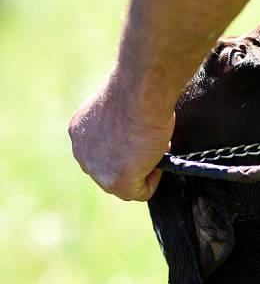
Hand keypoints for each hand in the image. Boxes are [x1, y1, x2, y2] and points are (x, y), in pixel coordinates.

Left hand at [68, 70, 174, 200]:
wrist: (140, 94)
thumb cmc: (136, 91)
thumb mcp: (118, 107)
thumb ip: (117, 125)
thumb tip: (135, 135)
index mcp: (79, 131)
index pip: (102, 151)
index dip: (127, 146)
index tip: (141, 133)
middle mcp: (81, 153)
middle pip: (111, 170)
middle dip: (133, 161)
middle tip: (151, 142)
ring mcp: (96, 171)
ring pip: (124, 184)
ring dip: (143, 170)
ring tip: (155, 147)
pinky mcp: (117, 183)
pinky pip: (139, 192)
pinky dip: (153, 179)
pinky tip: (156, 156)